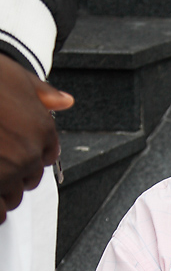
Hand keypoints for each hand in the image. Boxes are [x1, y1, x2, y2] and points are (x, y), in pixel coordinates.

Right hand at [0, 54, 73, 222]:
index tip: (16, 146)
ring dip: (2, 188)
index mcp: (40, 128)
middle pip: (30, 177)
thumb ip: (40, 92)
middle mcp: (27, 154)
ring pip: (14, 196)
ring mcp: (7, 173)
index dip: (30, 150)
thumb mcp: (11, 74)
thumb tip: (63, 101)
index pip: (48, 153)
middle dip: (15, 170)